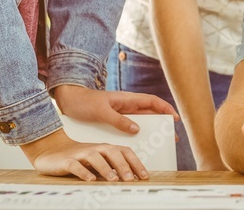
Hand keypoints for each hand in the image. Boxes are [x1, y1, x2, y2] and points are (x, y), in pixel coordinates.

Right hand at [20, 128, 148, 180]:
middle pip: (112, 152)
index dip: (136, 163)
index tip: (143, 176)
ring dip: (106, 168)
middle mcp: (95, 149)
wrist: (51, 150)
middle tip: (131, 179)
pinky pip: (76, 165)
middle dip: (123, 165)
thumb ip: (112, 167)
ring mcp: (81, 154)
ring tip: (113, 179)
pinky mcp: (67, 161)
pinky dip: (84, 172)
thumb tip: (131, 178)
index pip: (124, 152)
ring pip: (96, 157)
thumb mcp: (98, 161)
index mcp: (105, 148)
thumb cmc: (79, 157)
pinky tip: (90, 179)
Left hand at [53, 84, 178, 136]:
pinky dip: (137, 135)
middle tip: (171, 137)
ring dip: (151, 131)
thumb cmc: (84, 103)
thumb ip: (118, 120)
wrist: (69, 102)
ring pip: (141, 122)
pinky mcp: (114, 121)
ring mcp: (121, 114)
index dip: (165, 108)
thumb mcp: (101, 112)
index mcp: (127, 99)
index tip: (175, 118)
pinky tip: (138, 145)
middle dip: (162, 123)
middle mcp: (127, 106)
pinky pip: (129, 128)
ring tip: (158, 144)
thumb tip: (137, 129)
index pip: (152, 101)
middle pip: (150, 113)